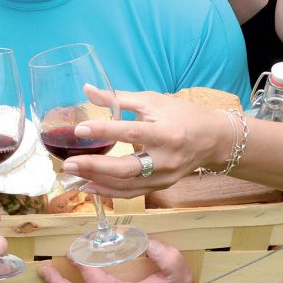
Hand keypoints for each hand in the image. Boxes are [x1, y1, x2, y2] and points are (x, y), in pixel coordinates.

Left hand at [60, 86, 232, 197]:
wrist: (214, 139)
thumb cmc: (182, 115)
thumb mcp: (152, 101)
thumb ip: (118, 98)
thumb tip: (87, 89)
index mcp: (166, 132)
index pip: (131, 132)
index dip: (104, 131)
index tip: (80, 130)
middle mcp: (166, 158)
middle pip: (126, 168)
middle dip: (94, 166)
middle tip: (68, 163)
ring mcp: (164, 176)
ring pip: (126, 185)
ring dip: (96, 181)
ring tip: (72, 174)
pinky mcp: (161, 186)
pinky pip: (131, 193)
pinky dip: (108, 192)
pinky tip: (88, 186)